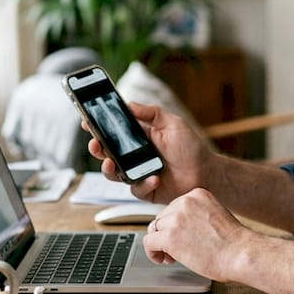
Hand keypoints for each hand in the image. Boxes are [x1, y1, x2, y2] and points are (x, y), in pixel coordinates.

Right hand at [87, 101, 213, 203]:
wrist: (206, 173)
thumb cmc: (190, 147)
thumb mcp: (172, 123)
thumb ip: (151, 113)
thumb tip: (128, 104)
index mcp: (138, 138)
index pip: (112, 132)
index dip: (98, 127)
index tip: (87, 122)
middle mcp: (134, 156)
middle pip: (107, 153)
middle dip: (97, 148)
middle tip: (95, 144)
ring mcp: (138, 173)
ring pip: (114, 173)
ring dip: (108, 168)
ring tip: (110, 163)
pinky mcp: (145, 190)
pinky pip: (136, 189)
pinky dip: (143, 184)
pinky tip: (154, 178)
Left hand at [141, 187, 249, 281]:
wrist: (241, 254)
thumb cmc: (234, 243)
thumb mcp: (215, 216)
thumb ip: (196, 216)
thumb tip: (178, 228)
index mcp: (197, 194)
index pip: (174, 207)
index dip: (175, 225)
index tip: (182, 236)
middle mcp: (185, 202)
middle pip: (162, 218)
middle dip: (166, 234)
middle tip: (177, 250)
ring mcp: (176, 218)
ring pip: (154, 230)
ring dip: (160, 244)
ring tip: (172, 256)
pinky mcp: (170, 236)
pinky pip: (149, 242)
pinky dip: (152, 253)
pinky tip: (163, 259)